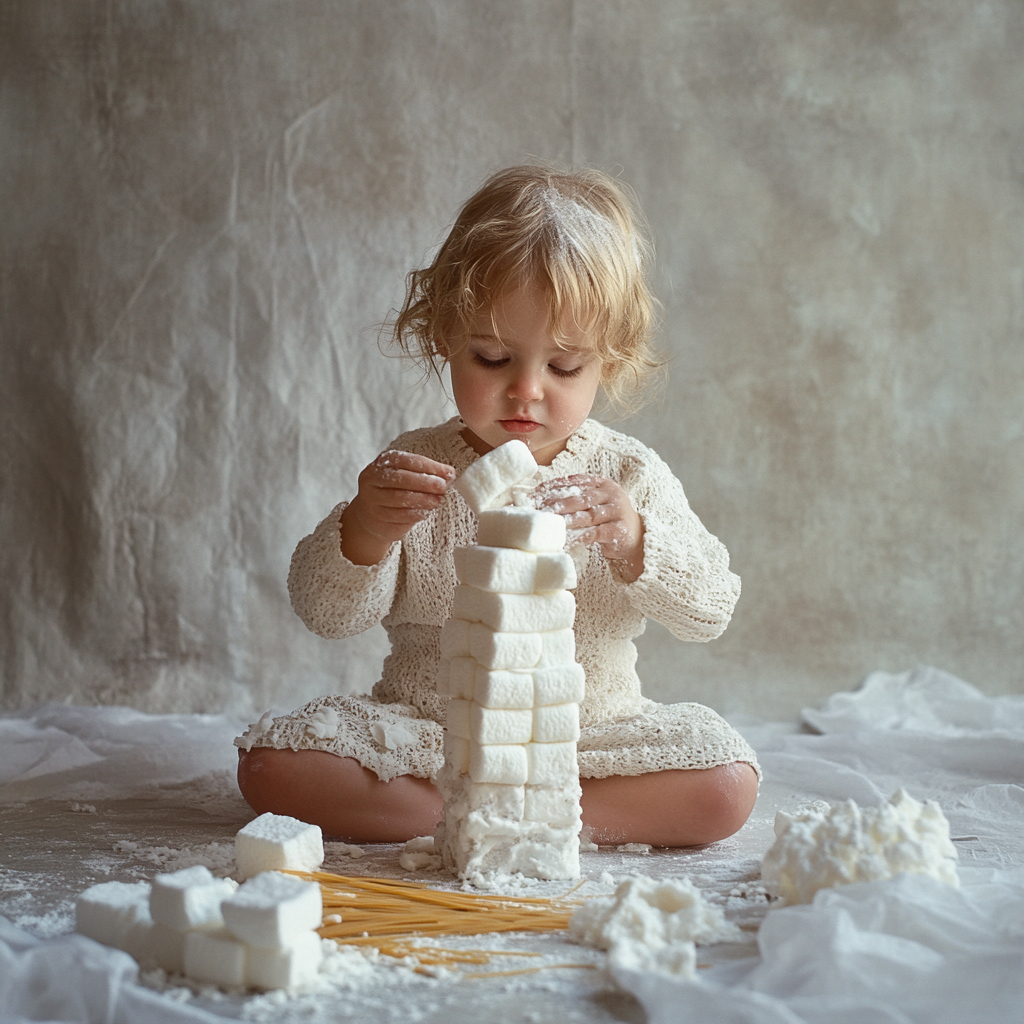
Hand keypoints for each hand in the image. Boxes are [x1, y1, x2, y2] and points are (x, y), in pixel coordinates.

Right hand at [341, 450, 454, 564]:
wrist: (371, 515)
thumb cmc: (394, 490)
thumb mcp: (407, 476)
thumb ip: (426, 473)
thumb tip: (449, 473)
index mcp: (381, 464)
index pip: (404, 460)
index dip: (428, 466)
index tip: (447, 472)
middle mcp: (371, 481)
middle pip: (399, 479)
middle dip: (424, 483)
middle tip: (442, 487)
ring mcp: (371, 501)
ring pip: (397, 499)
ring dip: (422, 500)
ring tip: (437, 501)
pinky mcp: (375, 521)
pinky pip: (397, 517)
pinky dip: (414, 514)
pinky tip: (426, 512)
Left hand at [530, 474, 644, 581]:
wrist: (635, 536)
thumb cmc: (608, 518)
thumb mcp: (595, 502)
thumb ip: (576, 497)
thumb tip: (542, 498)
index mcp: (602, 483)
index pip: (574, 481)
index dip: (553, 486)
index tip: (535, 493)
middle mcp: (610, 494)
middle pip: (579, 498)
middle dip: (555, 504)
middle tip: (536, 510)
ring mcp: (616, 511)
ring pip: (586, 515)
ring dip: (565, 520)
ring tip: (548, 524)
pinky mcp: (618, 530)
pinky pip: (594, 533)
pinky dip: (578, 537)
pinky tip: (564, 541)